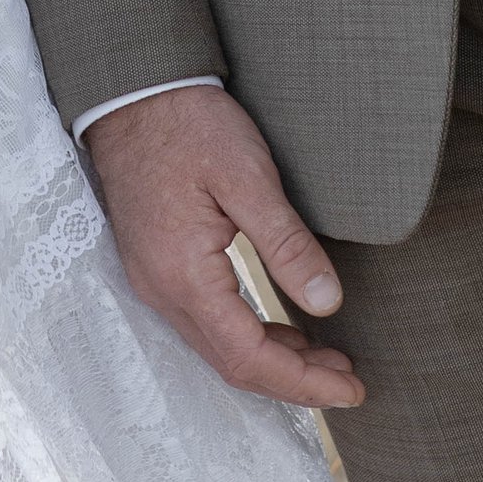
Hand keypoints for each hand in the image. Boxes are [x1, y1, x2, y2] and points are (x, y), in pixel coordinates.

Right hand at [83, 85, 363, 410]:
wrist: (131, 91)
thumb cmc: (189, 124)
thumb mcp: (248, 176)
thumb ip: (286, 244)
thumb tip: (328, 303)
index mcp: (184, 275)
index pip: (247, 357)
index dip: (301, 382)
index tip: (351, 390)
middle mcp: (161, 290)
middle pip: (231, 363)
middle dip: (293, 379)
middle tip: (348, 379)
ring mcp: (153, 279)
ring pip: (217, 346)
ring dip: (272, 358)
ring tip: (325, 356)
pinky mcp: (156, 264)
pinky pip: (205, 322)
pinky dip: (247, 335)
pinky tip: (280, 325)